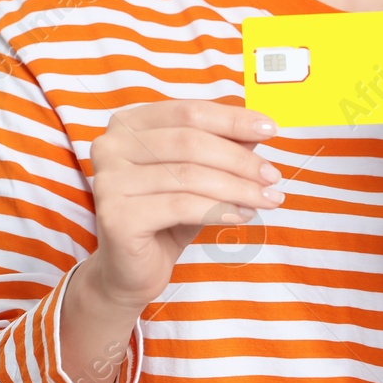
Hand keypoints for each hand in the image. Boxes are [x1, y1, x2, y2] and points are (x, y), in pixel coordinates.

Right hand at [86, 100, 282, 311]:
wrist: (129, 271)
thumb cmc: (164, 219)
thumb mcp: (196, 178)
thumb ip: (220, 150)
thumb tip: (257, 130)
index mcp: (127, 124)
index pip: (187, 112)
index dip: (232, 119)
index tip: (270, 129)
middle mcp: (110, 145)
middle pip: (190, 141)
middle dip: (240, 159)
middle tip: (273, 176)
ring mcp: (109, 179)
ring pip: (189, 175)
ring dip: (237, 188)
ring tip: (267, 199)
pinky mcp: (115, 214)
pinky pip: (180, 205)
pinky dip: (218, 209)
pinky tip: (241, 216)